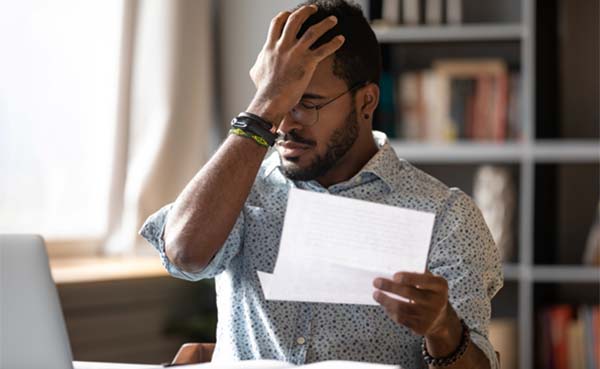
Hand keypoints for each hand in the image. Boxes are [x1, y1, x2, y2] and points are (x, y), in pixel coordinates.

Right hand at [246, 5, 344, 125]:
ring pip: (313, 31)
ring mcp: (296, 53)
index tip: (290, 13)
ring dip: (325, 24)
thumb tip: (258, 63)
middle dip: (306, 11)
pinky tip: (341, 39)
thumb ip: (259, 62)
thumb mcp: (256, 72)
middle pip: (295, 20)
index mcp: (270, 46)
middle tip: (313, 9)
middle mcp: (283, 46)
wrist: (271, 99)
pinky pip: (323, 49)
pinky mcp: (307, 63)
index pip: (277, 23)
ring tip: (333, 20)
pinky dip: (334, 43)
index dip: (284, 15)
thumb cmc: (263, 89)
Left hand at [373, 271, 460, 350]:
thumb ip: (417, 274)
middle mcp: (438, 302)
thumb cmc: (429, 292)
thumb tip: (393, 269)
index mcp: (440, 286)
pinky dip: (390, 311)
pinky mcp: (421, 328)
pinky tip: (385, 305)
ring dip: (386, 301)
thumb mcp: (429, 281)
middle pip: (409, 293)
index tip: (394, 276)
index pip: (425, 280)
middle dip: (390, 287)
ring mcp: (430, 317)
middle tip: (376, 282)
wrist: (440, 319)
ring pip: (402, 308)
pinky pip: (401, 319)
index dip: (409, 278)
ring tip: (376, 294)